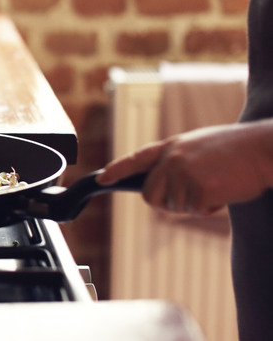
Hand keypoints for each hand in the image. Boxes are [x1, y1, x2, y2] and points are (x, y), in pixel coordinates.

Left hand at [95, 120, 272, 214]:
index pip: (137, 159)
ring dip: (195, 204)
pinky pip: (197, 211)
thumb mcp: (198, 147)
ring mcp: (185, 173)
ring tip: (216, 182)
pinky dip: (211, 208)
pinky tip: (225, 190)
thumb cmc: (236, 150)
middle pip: (150, 196)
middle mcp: (172, 159)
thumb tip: (158, 187)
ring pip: (175, 207)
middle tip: (194, 193)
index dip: (116, 170)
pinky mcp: (200, 189)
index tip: (101, 179)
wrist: (264, 149)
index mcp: (172, 146)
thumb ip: (176, 162)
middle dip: (167, 202)